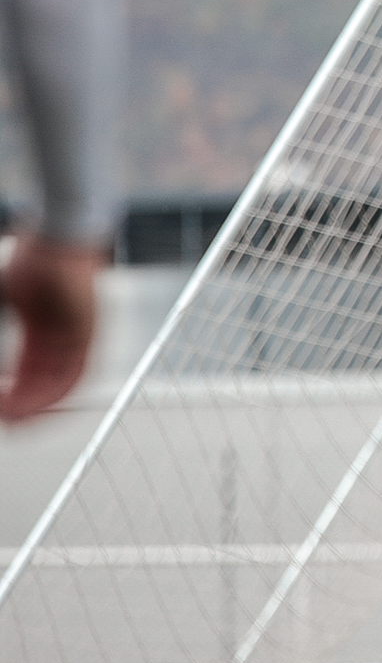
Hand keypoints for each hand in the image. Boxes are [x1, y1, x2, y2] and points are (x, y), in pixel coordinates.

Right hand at [0, 235, 104, 421]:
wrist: (58, 239)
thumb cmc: (30, 263)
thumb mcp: (3, 304)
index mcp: (40, 331)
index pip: (28, 373)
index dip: (12, 394)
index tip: (0, 409)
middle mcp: (61, 338)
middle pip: (45, 383)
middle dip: (24, 408)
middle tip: (6, 423)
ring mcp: (78, 336)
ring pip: (62, 382)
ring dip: (39, 405)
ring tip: (17, 420)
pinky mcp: (90, 332)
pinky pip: (79, 370)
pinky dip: (57, 389)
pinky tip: (39, 402)